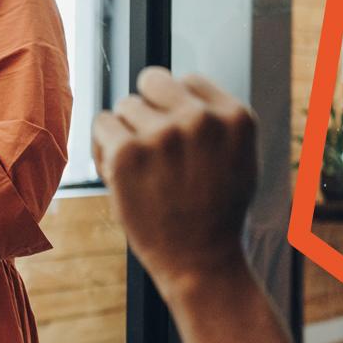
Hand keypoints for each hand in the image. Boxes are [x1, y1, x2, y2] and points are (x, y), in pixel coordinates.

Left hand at [92, 67, 257, 292]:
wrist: (200, 262)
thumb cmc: (215, 213)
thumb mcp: (239, 158)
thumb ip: (216, 121)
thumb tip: (179, 86)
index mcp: (235, 117)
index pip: (189, 81)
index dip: (176, 107)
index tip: (175, 136)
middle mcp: (201, 119)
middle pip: (153, 80)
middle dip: (148, 108)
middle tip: (151, 146)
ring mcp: (163, 135)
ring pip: (125, 105)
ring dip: (126, 132)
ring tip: (140, 168)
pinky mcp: (128, 153)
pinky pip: (102, 124)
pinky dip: (104, 146)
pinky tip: (119, 172)